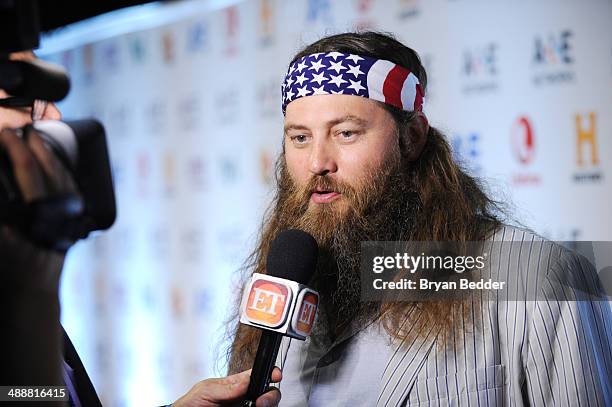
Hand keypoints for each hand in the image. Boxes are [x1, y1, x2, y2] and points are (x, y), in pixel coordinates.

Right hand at [0, 126, 77, 289]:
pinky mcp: (74, 220)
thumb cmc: (8, 266)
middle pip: (49, 169)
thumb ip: (4, 209)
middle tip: (22, 127)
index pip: (29, 172)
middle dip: (35, 145)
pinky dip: (61, 172)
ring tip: (35, 138)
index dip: (17, 149)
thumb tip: (4, 184)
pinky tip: (52, 163)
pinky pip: (70, 189)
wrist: (33, 289)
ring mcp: (70, 215)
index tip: (6, 134)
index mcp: (37, 213)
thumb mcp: (0, 237)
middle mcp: (59, 211)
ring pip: (64, 177)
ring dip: (49, 155)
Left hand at [172, 367, 281, 406]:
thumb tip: (246, 379)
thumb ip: (227, 386)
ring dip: (267, 405)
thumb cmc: (190, 405)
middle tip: (262, 402)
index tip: (275, 375)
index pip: (258, 376)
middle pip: (268, 394)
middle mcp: (243, 399)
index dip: (270, 373)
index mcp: (236, 385)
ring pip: (267, 406)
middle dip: (271, 395)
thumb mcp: (205, 391)